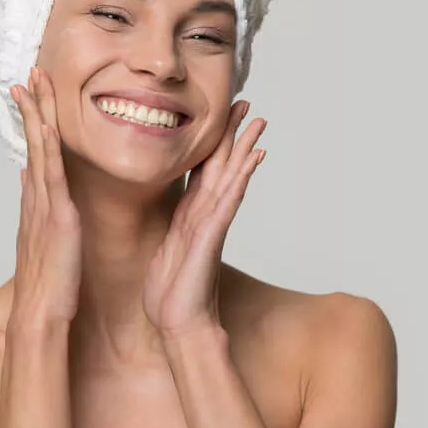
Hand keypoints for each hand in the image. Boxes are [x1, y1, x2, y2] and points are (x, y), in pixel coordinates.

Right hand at [9, 66, 82, 326]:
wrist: (41, 316)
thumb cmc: (50, 288)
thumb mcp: (44, 244)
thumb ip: (37, 212)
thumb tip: (30, 183)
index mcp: (38, 207)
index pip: (35, 156)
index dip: (32, 126)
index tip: (30, 99)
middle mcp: (36, 200)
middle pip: (33, 144)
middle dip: (30, 109)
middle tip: (27, 76)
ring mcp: (44, 205)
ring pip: (39, 150)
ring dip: (36, 114)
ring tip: (31, 83)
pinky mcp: (56, 215)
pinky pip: (51, 173)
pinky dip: (47, 146)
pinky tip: (46, 123)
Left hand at [142, 100, 265, 335]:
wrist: (178, 322)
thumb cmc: (171, 292)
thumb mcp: (167, 249)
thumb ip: (174, 229)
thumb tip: (174, 221)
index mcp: (191, 214)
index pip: (205, 170)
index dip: (213, 143)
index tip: (223, 116)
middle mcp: (205, 214)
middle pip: (223, 166)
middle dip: (235, 135)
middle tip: (248, 105)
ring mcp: (212, 223)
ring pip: (232, 177)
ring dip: (245, 149)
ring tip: (259, 123)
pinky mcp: (212, 235)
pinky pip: (229, 200)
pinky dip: (241, 178)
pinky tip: (252, 159)